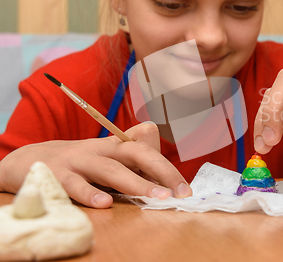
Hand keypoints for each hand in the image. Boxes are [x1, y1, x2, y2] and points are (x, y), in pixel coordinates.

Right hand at [0, 122, 191, 207]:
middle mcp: (99, 150)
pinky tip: (104, 203)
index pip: (145, 150)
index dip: (166, 167)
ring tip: (155, 196)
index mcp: (113, 147)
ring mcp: (78, 161)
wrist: (30, 159)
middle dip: (160, 170)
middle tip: (177, 193)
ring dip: (134, 182)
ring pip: (109, 169)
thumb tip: (159, 161)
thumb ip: (130, 158)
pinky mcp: (56, 176)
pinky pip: (73, 185)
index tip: (184, 189)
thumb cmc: (78, 163)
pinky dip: (88, 193)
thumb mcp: (105, 156)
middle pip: (134, 153)